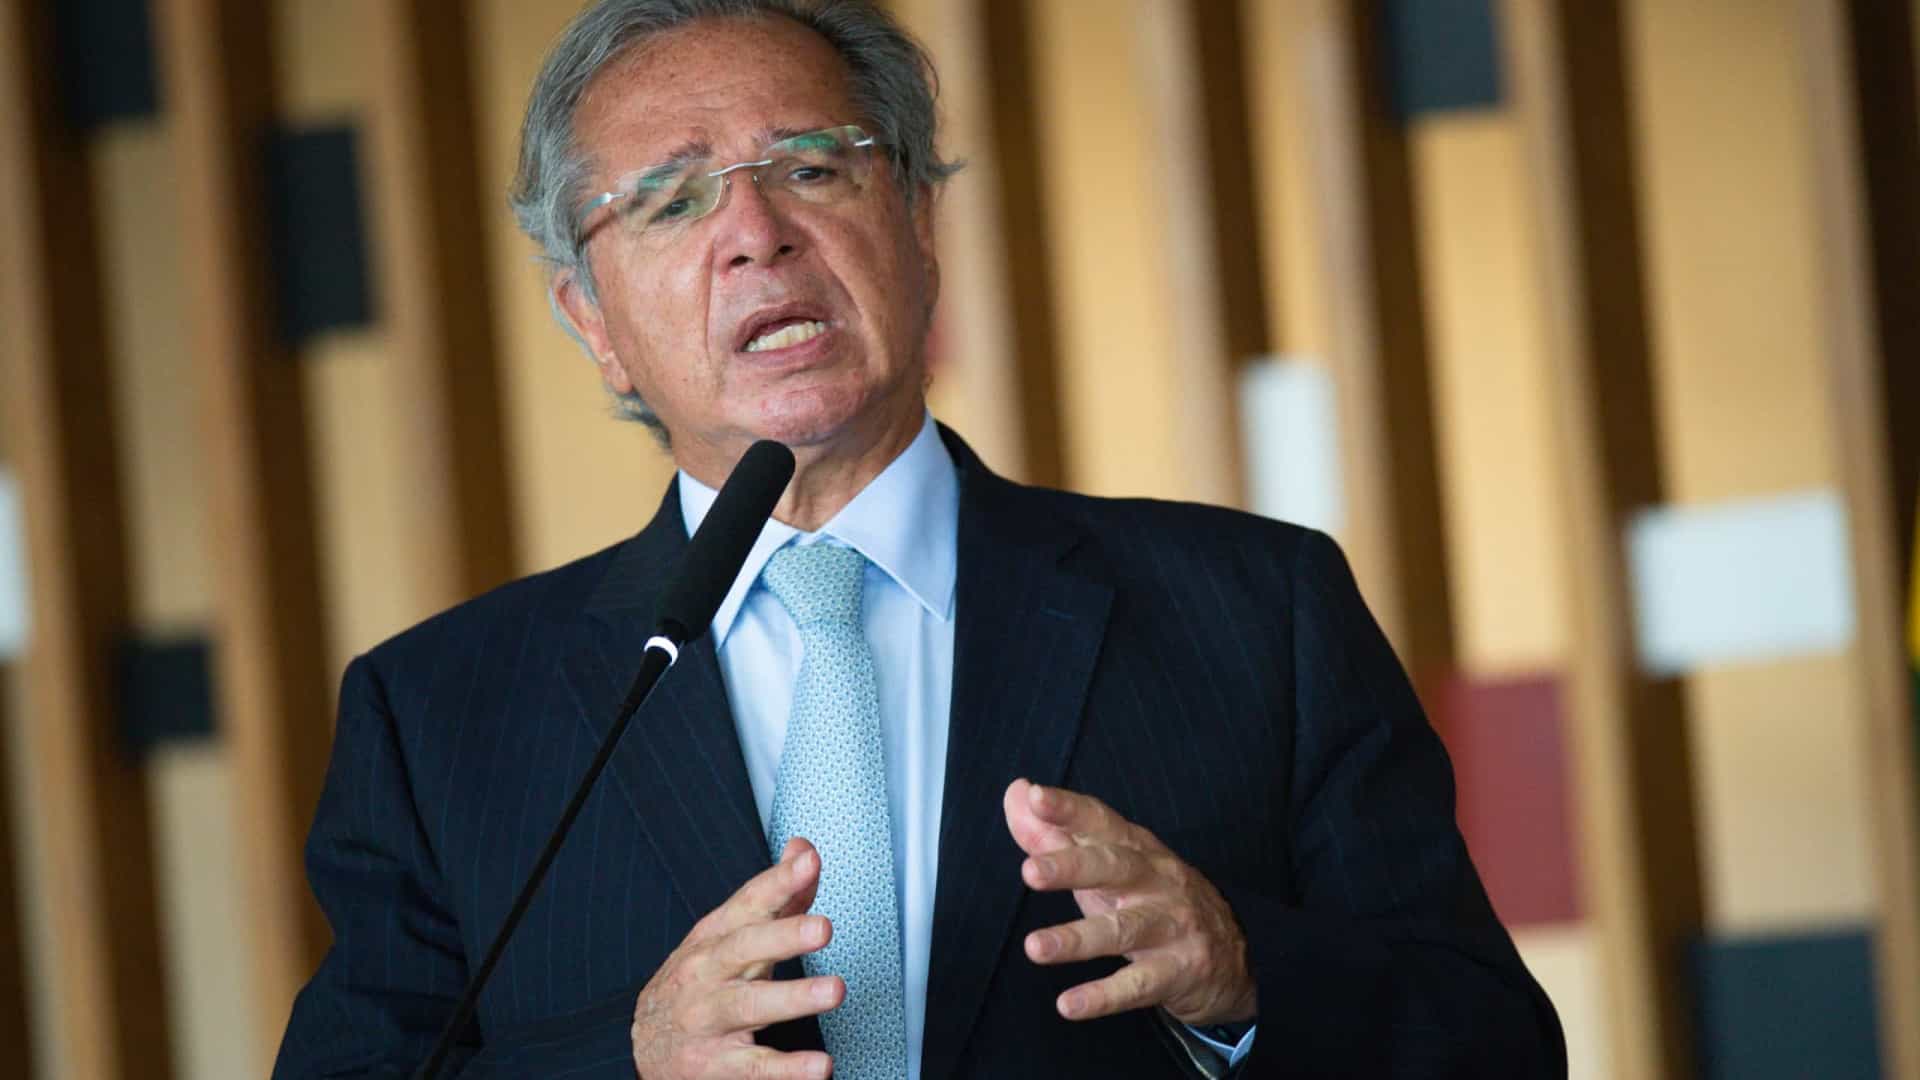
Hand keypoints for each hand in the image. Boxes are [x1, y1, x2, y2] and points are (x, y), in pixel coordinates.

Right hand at [630, 838, 841, 1079]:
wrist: (645, 1043)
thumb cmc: (699, 982)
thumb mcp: (729, 935)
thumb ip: (774, 896)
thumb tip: (805, 851)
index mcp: (714, 937)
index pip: (748, 903)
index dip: (778, 882)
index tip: (807, 863)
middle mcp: (707, 974)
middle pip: (744, 949)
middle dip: (784, 936)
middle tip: (822, 927)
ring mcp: (708, 1020)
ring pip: (750, 1006)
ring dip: (793, 997)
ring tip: (832, 991)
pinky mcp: (715, 1065)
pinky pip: (754, 1067)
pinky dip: (787, 1069)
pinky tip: (818, 1065)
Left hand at [1003, 779, 1255, 1026]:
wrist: (1234, 957)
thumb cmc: (1152, 900)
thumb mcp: (1108, 866)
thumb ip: (1056, 833)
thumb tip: (1016, 792)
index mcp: (1136, 849)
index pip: (1101, 822)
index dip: (1069, 809)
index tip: (1035, 797)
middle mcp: (1156, 881)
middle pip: (1115, 867)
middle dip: (1072, 867)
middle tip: (1029, 872)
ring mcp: (1170, 927)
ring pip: (1123, 929)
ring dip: (1077, 939)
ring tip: (1035, 948)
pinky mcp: (1177, 972)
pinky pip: (1137, 985)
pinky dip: (1104, 996)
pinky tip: (1069, 1005)